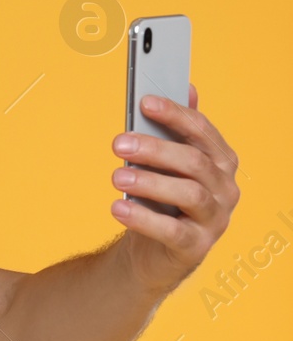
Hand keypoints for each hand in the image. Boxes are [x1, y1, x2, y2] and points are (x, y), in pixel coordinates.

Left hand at [110, 85, 238, 292]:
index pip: (201, 131)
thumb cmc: (161, 201)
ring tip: (116, 176)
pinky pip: (172, 231)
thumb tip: (188, 87)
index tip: (144, 102)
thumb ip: (178, 131)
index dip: (174, 115)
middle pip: (194, 161)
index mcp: (220, 161)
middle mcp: (225, 188)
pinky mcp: (196, 247)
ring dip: (150, 182)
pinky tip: (117, 208)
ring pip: (188, 193)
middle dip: (155, 149)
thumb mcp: (168, 165)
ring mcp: (215, 219)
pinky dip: (143, 218)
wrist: (152, 253)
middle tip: (118, 143)